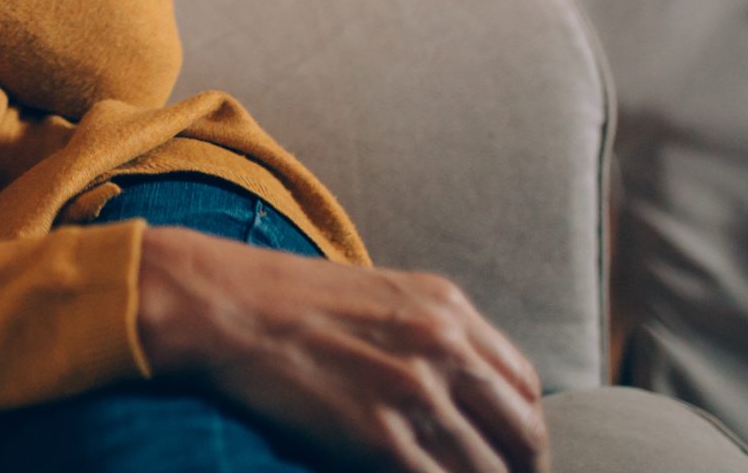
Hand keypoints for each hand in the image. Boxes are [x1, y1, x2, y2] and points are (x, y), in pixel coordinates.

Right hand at [135, 227, 548, 472]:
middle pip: (522, 434)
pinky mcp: (380, 437)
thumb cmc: (285, 298)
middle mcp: (444, 347)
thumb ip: (427, 333)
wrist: (222, 304)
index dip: (524, 429)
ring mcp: (415, 393)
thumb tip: (458, 389)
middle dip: (522, 472)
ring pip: (488, 472)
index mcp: (447, 307)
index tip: (513, 454)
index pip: (523, 384)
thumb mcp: (376, 293)